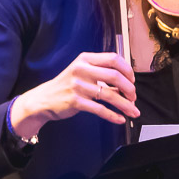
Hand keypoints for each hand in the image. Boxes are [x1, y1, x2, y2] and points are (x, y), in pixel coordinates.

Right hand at [8, 50, 137, 140]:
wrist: (44, 99)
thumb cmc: (67, 86)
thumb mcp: (82, 73)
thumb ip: (102, 75)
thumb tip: (126, 85)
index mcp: (85, 59)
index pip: (113, 58)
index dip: (127, 70)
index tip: (132, 80)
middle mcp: (81, 70)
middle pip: (115, 76)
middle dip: (129, 89)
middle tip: (133, 97)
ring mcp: (78, 86)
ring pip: (110, 95)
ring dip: (125, 105)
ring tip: (133, 111)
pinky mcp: (76, 101)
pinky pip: (100, 109)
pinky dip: (113, 115)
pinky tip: (120, 119)